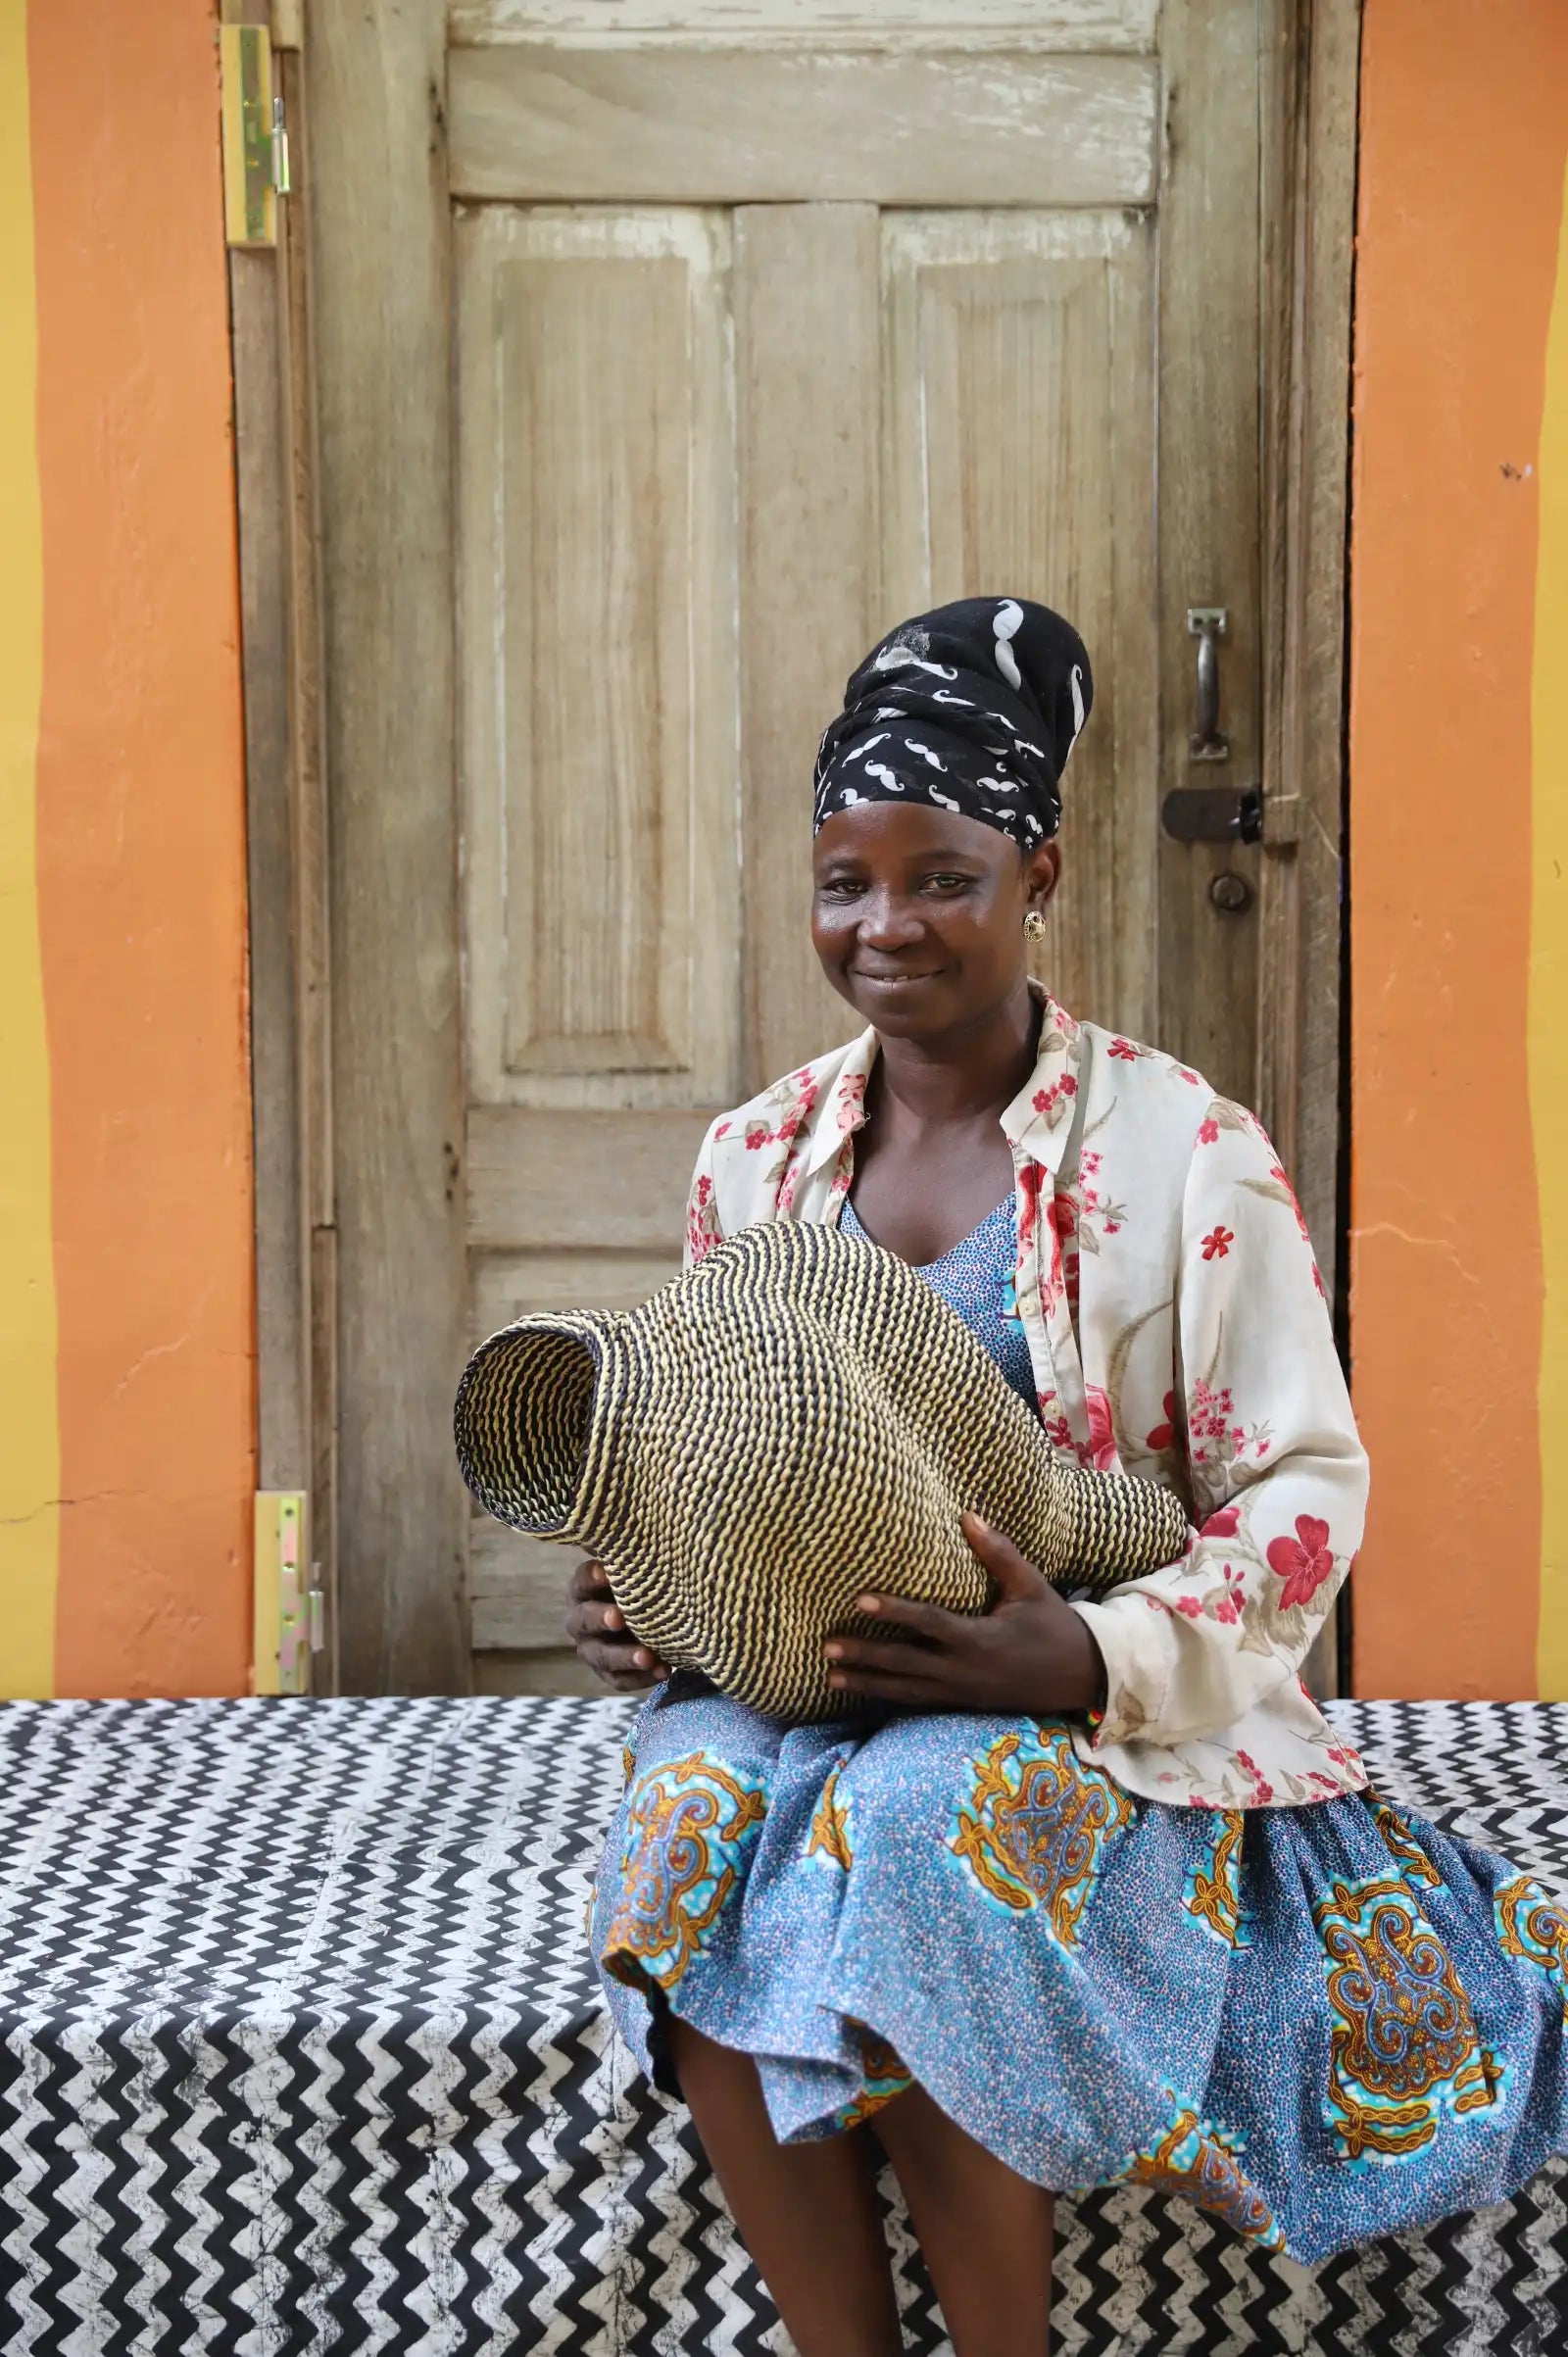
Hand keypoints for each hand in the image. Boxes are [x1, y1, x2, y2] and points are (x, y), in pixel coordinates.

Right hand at [565, 1559, 669, 1691]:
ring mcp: (592, 1650)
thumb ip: (629, 1548)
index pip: (581, 1582)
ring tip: (649, 1655)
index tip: (605, 1571)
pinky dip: (642, 1678)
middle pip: (584, 1621)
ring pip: (602, 1656)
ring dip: (625, 1656)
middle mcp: (580, 1620)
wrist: (647, 1616)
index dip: (591, 1577)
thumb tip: (635, 1506)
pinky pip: (620, 1680)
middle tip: (619, 1617)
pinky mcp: (608, 1673)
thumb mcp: (634, 1565)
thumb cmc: (639, 1580)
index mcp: (582, 1590)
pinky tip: (666, 1671)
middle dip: (601, 1619)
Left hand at [822, 1513, 1106, 1717]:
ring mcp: (962, 1693)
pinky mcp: (963, 1705)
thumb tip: (967, 1515)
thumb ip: (999, 1553)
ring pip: (905, 1690)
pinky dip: (889, 1698)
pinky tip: (864, 1693)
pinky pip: (919, 1704)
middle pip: (904, 1663)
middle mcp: (964, 1671)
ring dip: (867, 1683)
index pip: (927, 1623)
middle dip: (864, 1655)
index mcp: (979, 1639)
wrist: (1083, 1678)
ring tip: (830, 1677)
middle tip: (826, 1646)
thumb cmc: (1054, 1626)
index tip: (859, 1600)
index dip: (893, 1610)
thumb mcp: (1031, 1586)